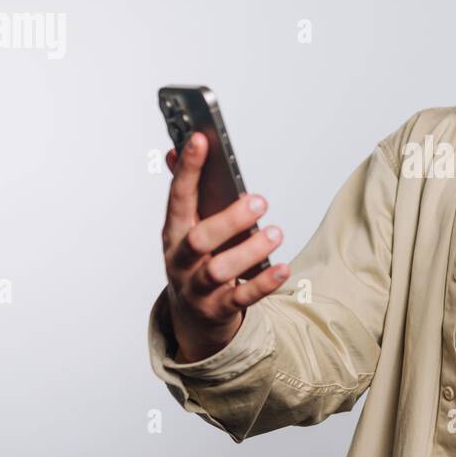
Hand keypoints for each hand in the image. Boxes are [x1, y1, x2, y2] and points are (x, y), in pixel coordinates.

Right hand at [161, 132, 289, 362]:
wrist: (192, 317)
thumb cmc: (195, 261)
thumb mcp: (186, 227)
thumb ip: (185, 190)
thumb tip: (177, 149)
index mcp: (173, 233)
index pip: (178, 196)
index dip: (187, 169)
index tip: (201, 140)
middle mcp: (181, 260)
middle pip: (199, 239)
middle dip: (228, 219)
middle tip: (259, 201)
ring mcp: (198, 287)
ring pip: (220, 270)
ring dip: (249, 251)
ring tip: (275, 233)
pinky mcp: (218, 309)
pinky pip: (241, 297)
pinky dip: (263, 283)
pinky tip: (283, 268)